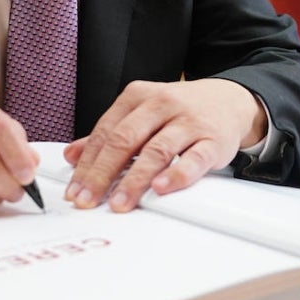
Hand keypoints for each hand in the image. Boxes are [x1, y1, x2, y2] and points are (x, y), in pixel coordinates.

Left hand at [62, 79, 265, 212]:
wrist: (228, 100)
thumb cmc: (178, 111)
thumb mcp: (140, 114)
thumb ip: (107, 134)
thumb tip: (71, 155)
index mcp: (137, 97)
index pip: (105, 133)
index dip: (87, 163)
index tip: (75, 189)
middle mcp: (160, 104)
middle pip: (125, 140)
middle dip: (103, 174)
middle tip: (89, 200)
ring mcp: (187, 121)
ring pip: (156, 150)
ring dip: (135, 180)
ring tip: (120, 202)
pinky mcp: (212, 139)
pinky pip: (193, 158)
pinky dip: (177, 174)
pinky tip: (161, 188)